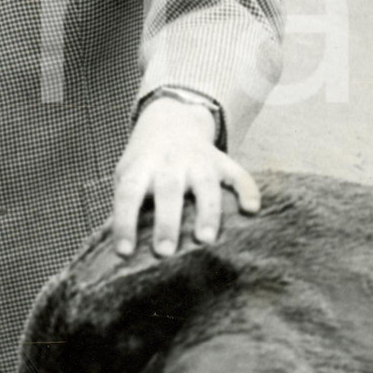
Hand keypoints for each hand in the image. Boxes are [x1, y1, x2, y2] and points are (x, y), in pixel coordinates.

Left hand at [111, 96, 259, 257]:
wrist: (172, 120)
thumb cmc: (145, 162)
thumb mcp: (128, 174)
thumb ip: (126, 205)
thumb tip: (121, 250)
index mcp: (141, 168)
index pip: (128, 194)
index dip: (124, 222)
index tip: (124, 252)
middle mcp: (169, 162)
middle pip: (168, 190)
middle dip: (166, 222)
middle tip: (164, 252)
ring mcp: (198, 160)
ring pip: (204, 184)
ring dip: (206, 212)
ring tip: (205, 240)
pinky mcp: (221, 161)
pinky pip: (238, 174)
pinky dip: (247, 190)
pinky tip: (252, 209)